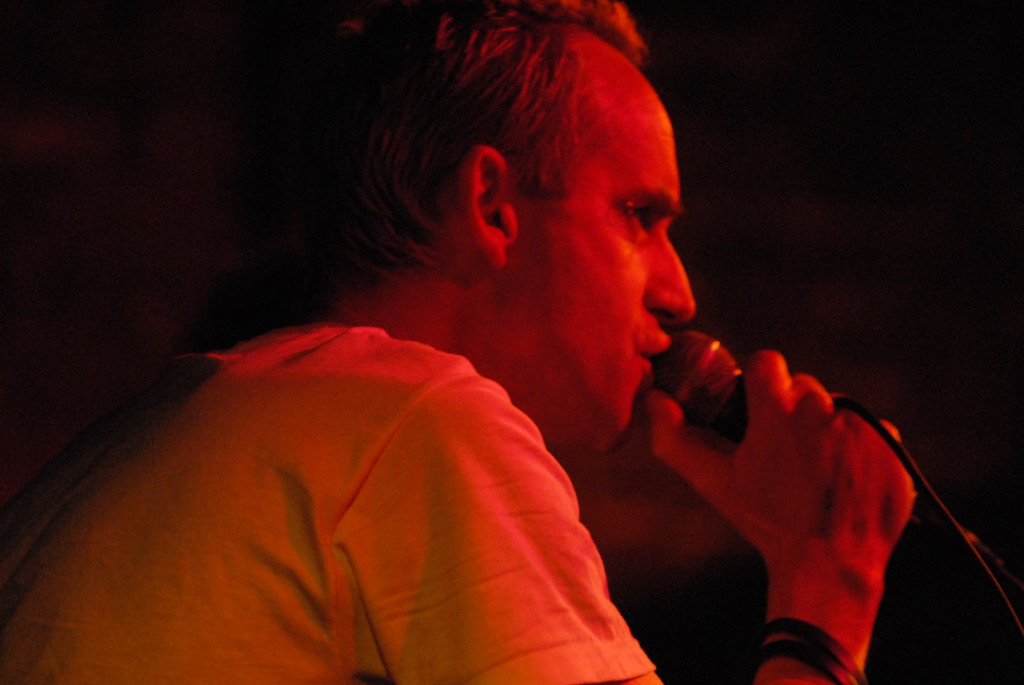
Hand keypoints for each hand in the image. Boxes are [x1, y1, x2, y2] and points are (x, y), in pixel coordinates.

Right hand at [645, 350, 915, 661]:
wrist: (828, 562)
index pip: (768, 363)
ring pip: (836, 408)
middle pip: (804, 387)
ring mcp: (861, 426)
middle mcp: (822, 409)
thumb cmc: (766, 521)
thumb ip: (673, 438)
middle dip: (793, 412)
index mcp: (777, 409)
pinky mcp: (891, 446)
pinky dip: (860, 450)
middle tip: (785, 452)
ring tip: (817, 470)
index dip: (761, 384)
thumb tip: (654, 400)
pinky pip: (871, 431)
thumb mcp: (712, 482)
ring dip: (826, 429)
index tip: (759, 409)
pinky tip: (845, 480)